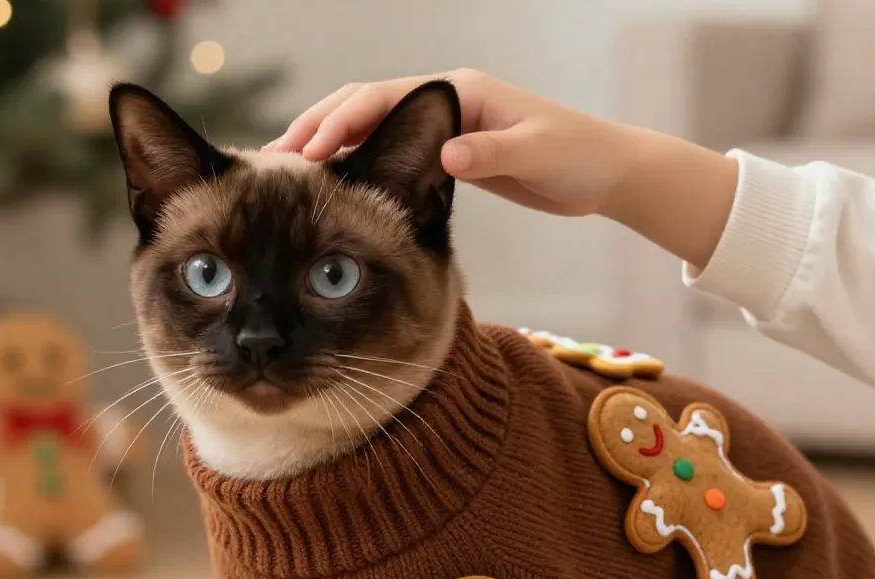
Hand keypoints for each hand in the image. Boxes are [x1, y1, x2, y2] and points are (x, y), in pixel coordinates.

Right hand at [269, 69, 623, 217]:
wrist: (602, 172)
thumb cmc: (576, 157)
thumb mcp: (537, 154)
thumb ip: (492, 154)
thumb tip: (446, 155)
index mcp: (459, 93)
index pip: (384, 99)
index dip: (342, 123)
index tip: (309, 153)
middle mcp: (443, 104)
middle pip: (363, 106)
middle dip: (316, 128)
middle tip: (272, 162)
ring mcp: (441, 127)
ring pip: (368, 129)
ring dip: (327, 147)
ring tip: (286, 175)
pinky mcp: (445, 154)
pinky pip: (385, 155)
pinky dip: (353, 166)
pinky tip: (330, 190)